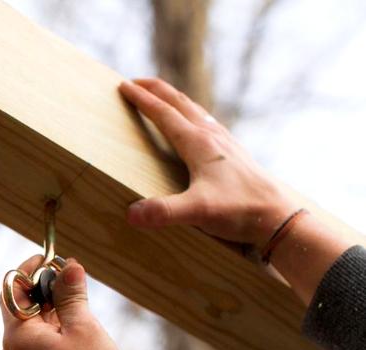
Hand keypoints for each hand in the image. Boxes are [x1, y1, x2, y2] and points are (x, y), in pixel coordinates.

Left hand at [0, 256, 123, 349]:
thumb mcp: (85, 328)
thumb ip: (71, 294)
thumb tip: (68, 266)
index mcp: (15, 337)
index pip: (12, 289)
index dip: (31, 270)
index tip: (52, 258)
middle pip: (21, 311)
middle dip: (46, 294)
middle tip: (73, 282)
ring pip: (30, 333)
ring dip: (51, 317)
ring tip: (81, 316)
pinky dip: (50, 339)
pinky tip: (75, 343)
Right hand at [119, 77, 296, 247]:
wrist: (277, 216)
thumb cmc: (239, 211)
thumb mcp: (198, 212)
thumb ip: (164, 211)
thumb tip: (131, 213)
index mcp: (198, 144)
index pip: (163, 114)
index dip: (142, 99)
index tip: (123, 86)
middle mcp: (211, 136)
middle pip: (179, 103)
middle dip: (155, 89)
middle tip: (134, 82)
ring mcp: (225, 143)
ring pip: (195, 110)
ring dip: (173, 99)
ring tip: (160, 96)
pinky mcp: (233, 153)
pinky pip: (207, 123)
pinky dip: (192, 114)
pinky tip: (195, 123)